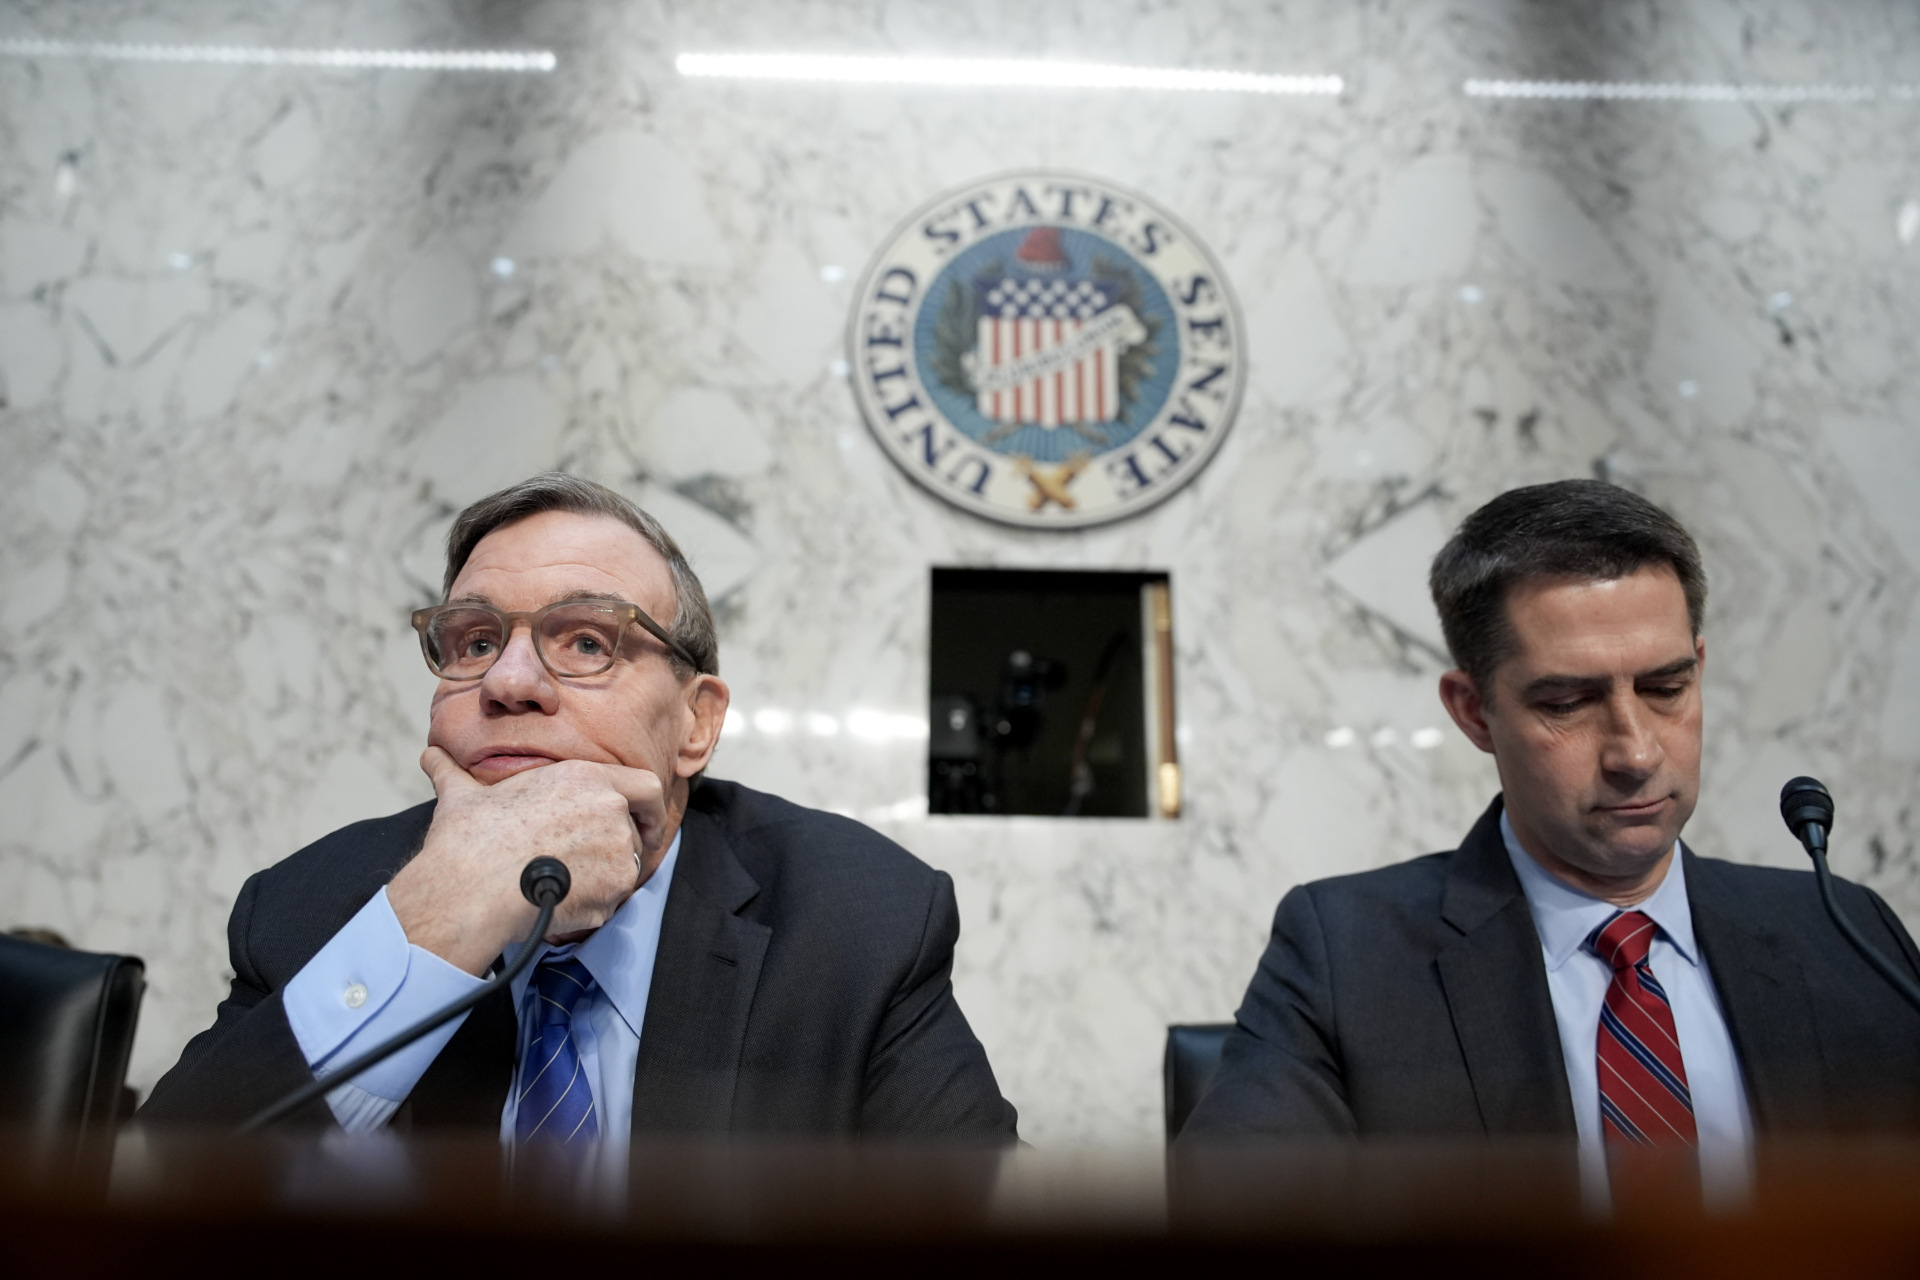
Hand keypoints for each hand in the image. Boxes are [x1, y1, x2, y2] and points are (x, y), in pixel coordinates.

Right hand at [386, 747, 672, 974]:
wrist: (471, 889)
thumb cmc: (469, 840)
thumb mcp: (462, 796)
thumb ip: (454, 775)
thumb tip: (430, 757)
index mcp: (585, 778)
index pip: (646, 786)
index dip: (648, 807)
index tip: (642, 821)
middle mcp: (611, 809)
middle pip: (635, 830)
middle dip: (619, 846)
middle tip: (596, 862)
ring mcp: (617, 851)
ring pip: (626, 866)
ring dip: (605, 876)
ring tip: (565, 883)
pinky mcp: (614, 890)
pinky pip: (613, 900)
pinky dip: (593, 904)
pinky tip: (560, 903)